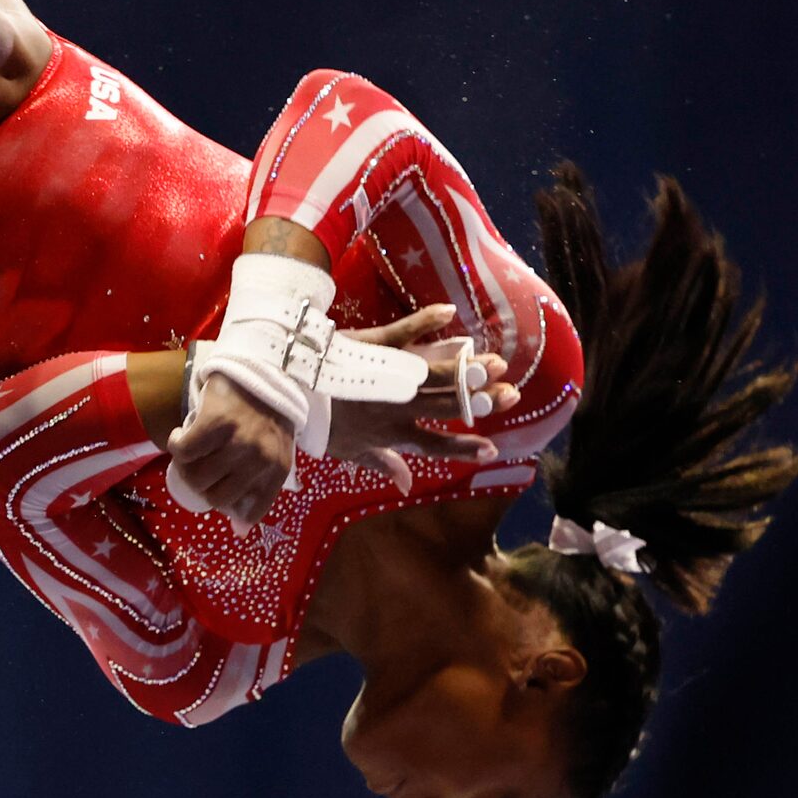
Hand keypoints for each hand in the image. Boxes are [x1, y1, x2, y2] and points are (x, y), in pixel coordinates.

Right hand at [166, 371, 297, 525]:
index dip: (228, 507)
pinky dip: (176, 445)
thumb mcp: (271, 453)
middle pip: (216, 497)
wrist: (260, 368)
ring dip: (185, 467)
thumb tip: (239, 532)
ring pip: (197, 477)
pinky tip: (181, 436)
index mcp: (278, 469)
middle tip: (199, 467)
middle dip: (201, 487)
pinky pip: (184, 451)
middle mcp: (262, 457)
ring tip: (191, 451)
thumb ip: (258, 490)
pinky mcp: (217, 422)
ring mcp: (240, 439)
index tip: (218, 489)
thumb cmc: (262, 417)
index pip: (251, 510)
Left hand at [326, 305, 519, 494]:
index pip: (437, 445)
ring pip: (436, 374)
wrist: (288, 391)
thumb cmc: (319, 424)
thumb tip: (407, 484)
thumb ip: (384, 464)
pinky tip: (451, 312)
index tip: (492, 448)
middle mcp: (398, 406)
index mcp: (393, 433)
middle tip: (510, 395)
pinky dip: (428, 320)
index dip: (465, 448)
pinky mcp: (376, 345)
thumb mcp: (350, 452)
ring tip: (496, 363)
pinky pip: (406, 331)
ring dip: (468, 368)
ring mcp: (389, 375)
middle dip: (481, 402)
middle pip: (447, 407)